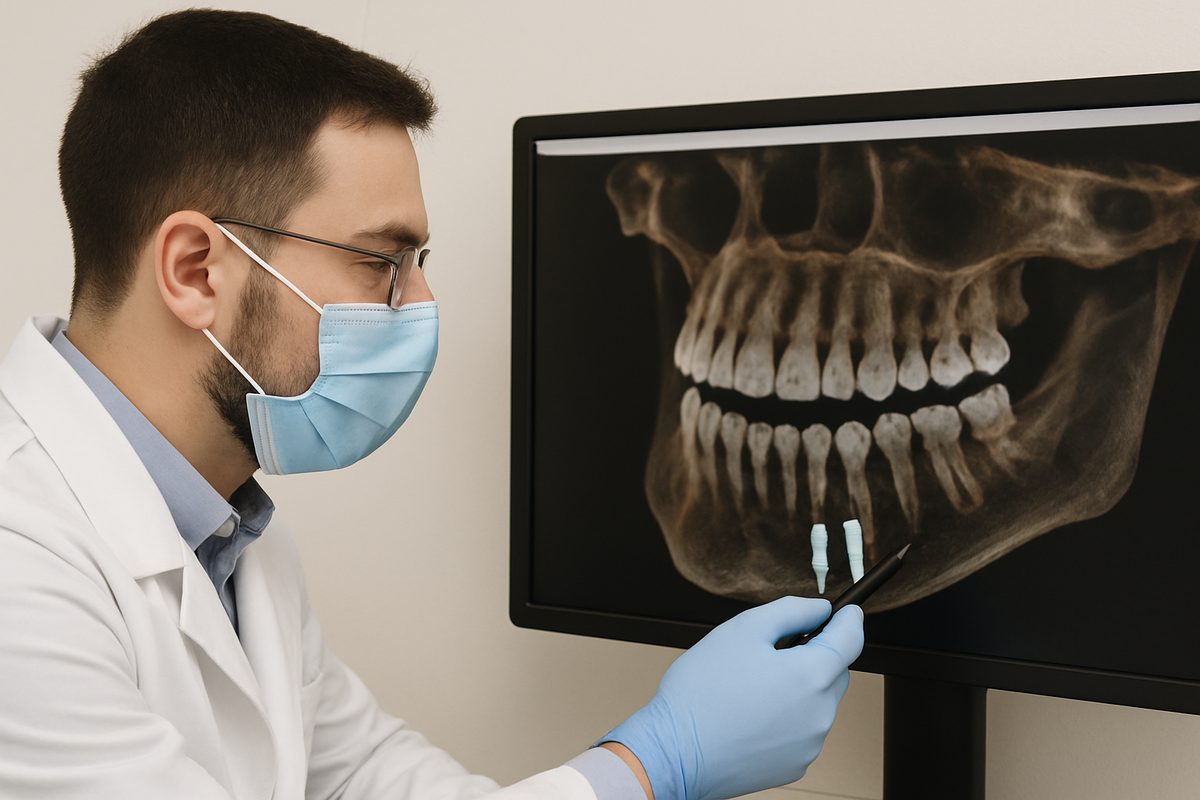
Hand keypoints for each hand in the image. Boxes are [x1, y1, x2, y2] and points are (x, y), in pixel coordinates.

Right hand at [595, 596, 862, 799]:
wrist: (675, 752)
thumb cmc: (702, 692)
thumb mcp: (743, 629)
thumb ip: (791, 612)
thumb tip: (820, 610)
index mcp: (812, 676)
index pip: (850, 641)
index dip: (849, 620)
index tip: (848, 611)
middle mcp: (820, 714)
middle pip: (835, 672)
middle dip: (815, 655)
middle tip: (772, 650)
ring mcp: (809, 745)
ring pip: (817, 703)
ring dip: (799, 688)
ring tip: (752, 686)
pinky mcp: (793, 766)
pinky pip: (801, 730)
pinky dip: (787, 717)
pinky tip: (751, 713)